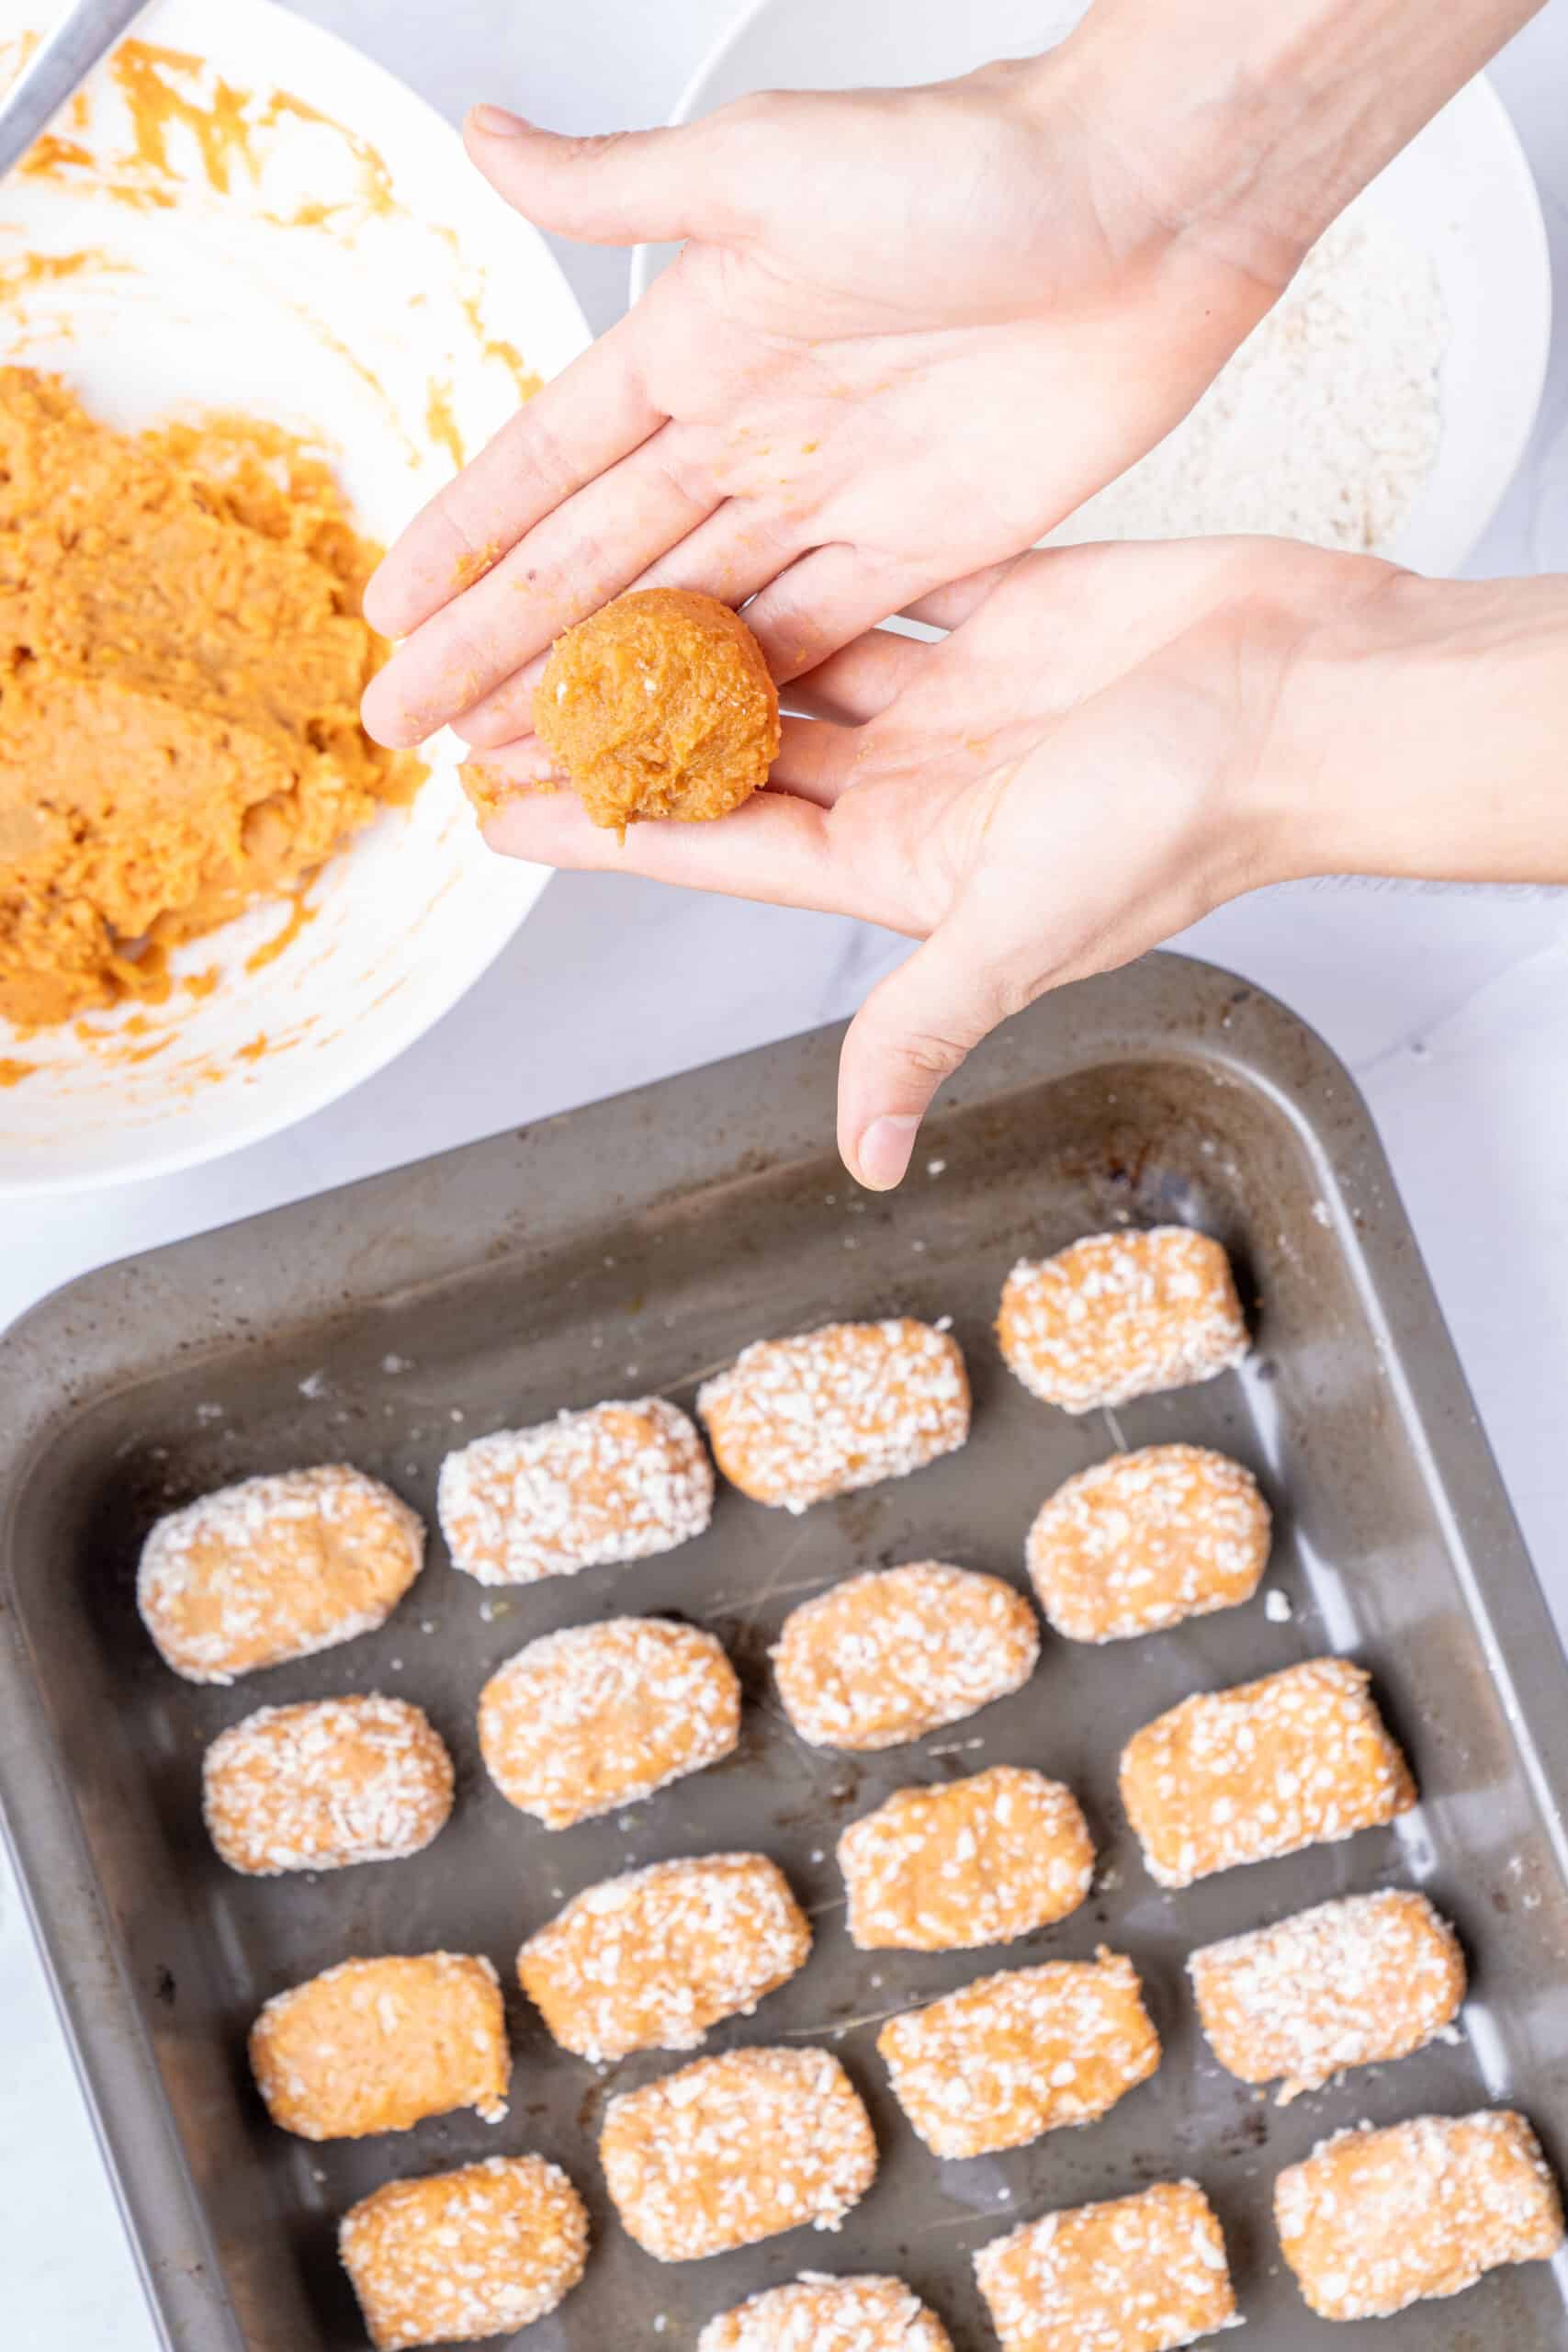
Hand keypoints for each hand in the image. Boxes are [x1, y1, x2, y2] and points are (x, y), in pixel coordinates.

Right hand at [359, 42, 1291, 753]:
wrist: (1147, 206)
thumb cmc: (970, 161)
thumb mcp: (767, 168)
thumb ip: (622, 186)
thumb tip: (488, 140)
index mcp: (698, 341)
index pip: (548, 463)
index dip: (467, 537)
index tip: (390, 607)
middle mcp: (752, 431)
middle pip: (597, 564)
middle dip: (501, 646)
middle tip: (413, 723)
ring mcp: (832, 498)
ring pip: (687, 620)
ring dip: (600, 691)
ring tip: (514, 757)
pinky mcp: (921, 548)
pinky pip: (808, 641)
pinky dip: (738, 698)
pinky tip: (675, 749)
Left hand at [467, 538, 1400, 1187]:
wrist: (1316, 699)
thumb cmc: (1187, 819)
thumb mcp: (1024, 927)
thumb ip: (925, 1027)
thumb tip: (866, 1158)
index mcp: (901, 867)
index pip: (716, 848)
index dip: (606, 829)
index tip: (499, 811)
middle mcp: (914, 789)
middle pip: (733, 753)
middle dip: (623, 724)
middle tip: (500, 686)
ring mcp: (957, 701)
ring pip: (792, 662)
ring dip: (693, 635)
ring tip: (583, 599)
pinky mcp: (1003, 612)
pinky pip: (877, 586)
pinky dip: (804, 564)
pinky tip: (726, 529)